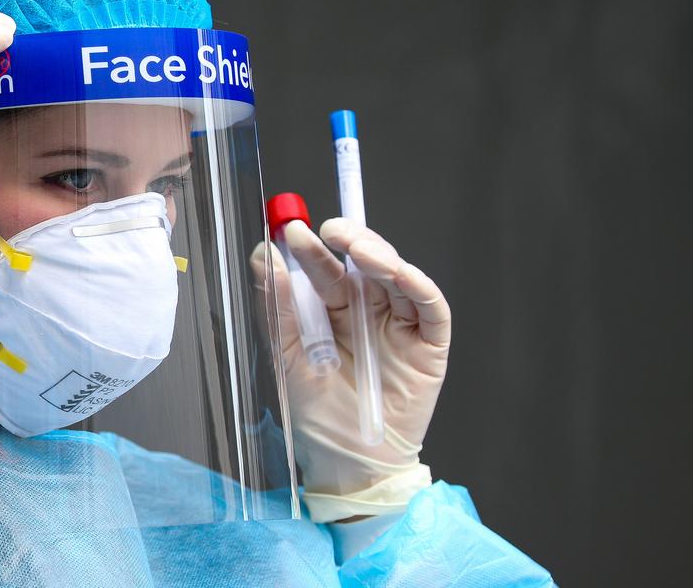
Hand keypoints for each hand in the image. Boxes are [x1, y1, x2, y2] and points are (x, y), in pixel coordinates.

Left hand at [251, 218, 451, 521]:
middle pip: (364, 261)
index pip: (326, 265)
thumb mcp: (287, 356)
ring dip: (380, 255)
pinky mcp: (428, 343)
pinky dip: (417, 285)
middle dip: (349, 240)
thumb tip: (262, 258)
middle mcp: (368, 308)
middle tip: (328, 231)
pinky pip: (430, 307)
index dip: (311, 246)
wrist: (346, 462)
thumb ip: (278, 308)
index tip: (289, 229)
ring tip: (357, 248)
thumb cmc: (317, 414)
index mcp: (333, 308)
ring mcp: (399, 323)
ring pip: (397, 275)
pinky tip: (397, 273)